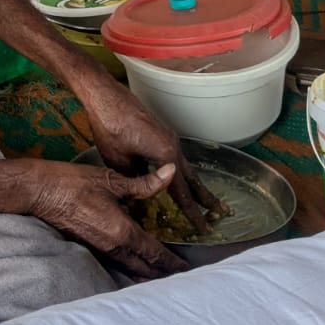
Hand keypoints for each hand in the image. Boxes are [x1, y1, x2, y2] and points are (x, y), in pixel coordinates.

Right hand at [22, 160, 189, 278]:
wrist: (40, 191)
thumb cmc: (73, 183)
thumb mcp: (113, 180)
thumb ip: (145, 184)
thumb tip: (171, 172)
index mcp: (122, 232)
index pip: (155, 254)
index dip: (172, 262)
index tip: (185, 268)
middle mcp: (113, 246)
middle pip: (144, 268)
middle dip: (162, 272)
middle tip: (178, 274)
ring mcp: (99, 249)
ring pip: (129, 267)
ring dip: (146, 271)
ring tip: (160, 271)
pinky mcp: (90, 246)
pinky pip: (116, 262)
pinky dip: (130, 264)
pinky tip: (133, 258)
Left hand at [81, 79, 225, 233]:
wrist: (105, 95)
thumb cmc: (110, 126)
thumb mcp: (119, 162)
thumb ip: (134, 184)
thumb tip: (137, 205)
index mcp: (166, 154)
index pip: (182, 193)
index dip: (193, 214)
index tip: (203, 229)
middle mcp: (173, 146)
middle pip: (193, 179)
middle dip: (205, 199)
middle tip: (219, 214)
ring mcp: (168, 137)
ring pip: (186, 168)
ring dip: (195, 185)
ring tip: (204, 201)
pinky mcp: (161, 133)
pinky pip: (176, 158)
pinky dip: (182, 172)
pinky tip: (178, 179)